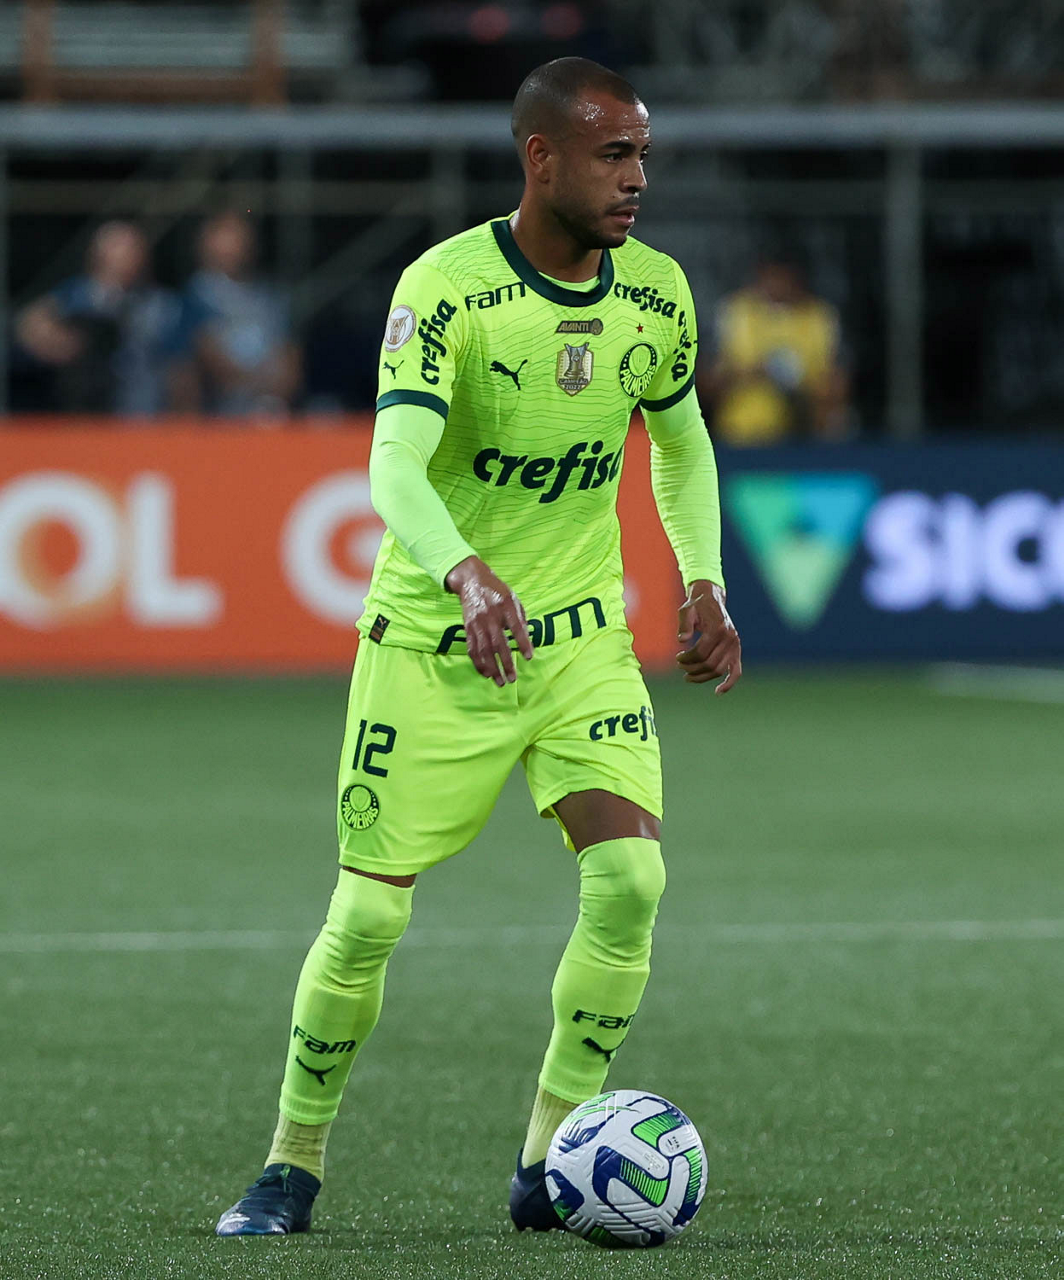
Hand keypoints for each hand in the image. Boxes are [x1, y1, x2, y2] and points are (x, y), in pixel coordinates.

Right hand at [444, 556, 533, 685]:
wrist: (472, 581)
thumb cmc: (497, 591)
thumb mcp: (513, 599)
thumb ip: (521, 618)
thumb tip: (527, 639)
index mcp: (505, 606)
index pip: (516, 627)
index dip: (523, 643)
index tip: (529, 657)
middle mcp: (490, 616)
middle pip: (498, 643)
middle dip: (506, 663)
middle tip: (513, 679)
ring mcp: (477, 623)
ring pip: (484, 650)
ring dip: (492, 668)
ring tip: (500, 682)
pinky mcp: (468, 628)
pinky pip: (472, 649)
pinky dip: (478, 663)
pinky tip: (485, 674)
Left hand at [676, 579, 741, 693]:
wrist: (711, 599)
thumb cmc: (696, 605)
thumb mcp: (686, 610)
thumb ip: (684, 624)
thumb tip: (682, 640)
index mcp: (718, 628)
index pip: (701, 652)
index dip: (687, 659)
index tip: (678, 657)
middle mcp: (729, 638)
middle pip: (709, 663)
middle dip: (692, 668)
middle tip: (680, 666)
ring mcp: (735, 645)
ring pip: (719, 670)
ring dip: (702, 677)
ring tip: (687, 677)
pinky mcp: (736, 650)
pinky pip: (736, 671)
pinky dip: (729, 683)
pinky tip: (718, 692)